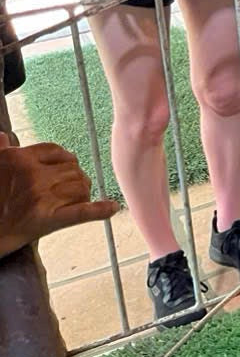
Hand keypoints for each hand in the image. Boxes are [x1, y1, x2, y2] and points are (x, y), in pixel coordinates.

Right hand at [0, 133, 118, 259]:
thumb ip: (1, 151)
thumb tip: (3, 136)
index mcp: (20, 159)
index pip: (58, 152)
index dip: (65, 161)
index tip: (61, 171)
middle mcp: (32, 174)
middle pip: (73, 169)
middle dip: (74, 179)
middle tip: (63, 192)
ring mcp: (40, 197)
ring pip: (81, 186)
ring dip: (80, 194)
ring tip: (67, 203)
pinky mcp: (46, 220)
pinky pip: (81, 212)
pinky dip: (100, 210)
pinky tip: (112, 208)